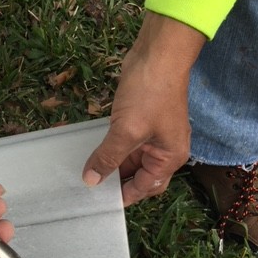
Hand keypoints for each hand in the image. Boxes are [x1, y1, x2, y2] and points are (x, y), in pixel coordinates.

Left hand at [83, 12, 205, 205]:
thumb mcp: (126, 131)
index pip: (145, 188)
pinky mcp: (141, 121)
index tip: (99, 204)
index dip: (123, 197)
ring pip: (131, 160)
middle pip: (139, 177)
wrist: (158, 53)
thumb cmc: (150, 94)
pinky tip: (94, 154)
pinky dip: (112, 150)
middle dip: (118, 183)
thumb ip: (108, 157)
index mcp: (170, 158)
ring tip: (87, 175)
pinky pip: (126, 143)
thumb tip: (91, 181)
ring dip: (112, 166)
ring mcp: (153, 135)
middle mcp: (164, 150)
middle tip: (91, 191)